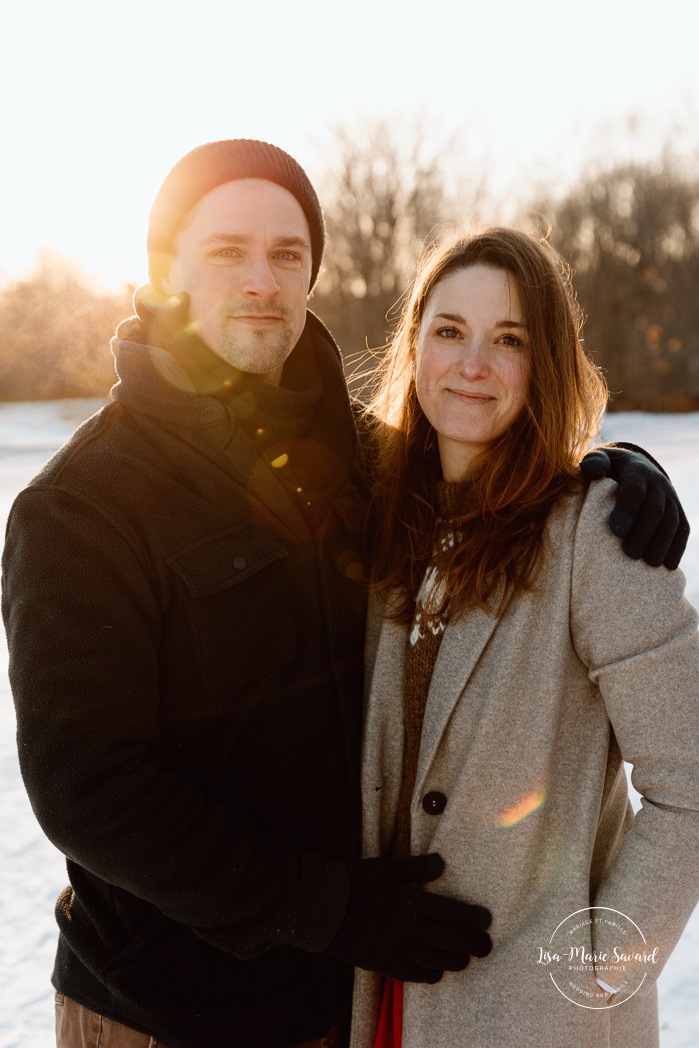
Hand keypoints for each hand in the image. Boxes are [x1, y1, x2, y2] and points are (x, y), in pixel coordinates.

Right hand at [325, 853, 491, 982]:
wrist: (321, 907)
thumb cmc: (352, 881)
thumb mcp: (385, 867)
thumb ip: (415, 867)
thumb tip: (440, 863)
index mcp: (411, 901)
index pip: (451, 913)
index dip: (472, 919)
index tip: (486, 921)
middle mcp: (409, 928)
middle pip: (450, 940)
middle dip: (472, 944)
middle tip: (486, 946)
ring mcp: (397, 949)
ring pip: (436, 960)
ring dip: (455, 961)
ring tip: (466, 960)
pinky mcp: (384, 964)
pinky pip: (413, 975)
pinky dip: (429, 975)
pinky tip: (437, 974)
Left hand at [580, 444, 688, 568]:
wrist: (634, 467)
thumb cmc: (608, 469)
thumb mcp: (599, 461)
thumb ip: (593, 462)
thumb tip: (592, 469)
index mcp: (636, 471)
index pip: (635, 490)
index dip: (627, 509)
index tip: (616, 531)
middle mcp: (657, 484)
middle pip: (655, 509)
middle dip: (644, 532)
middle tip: (630, 553)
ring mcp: (670, 498)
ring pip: (672, 521)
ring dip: (662, 544)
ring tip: (649, 563)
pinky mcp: (678, 512)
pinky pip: (683, 530)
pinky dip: (677, 548)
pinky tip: (668, 566)